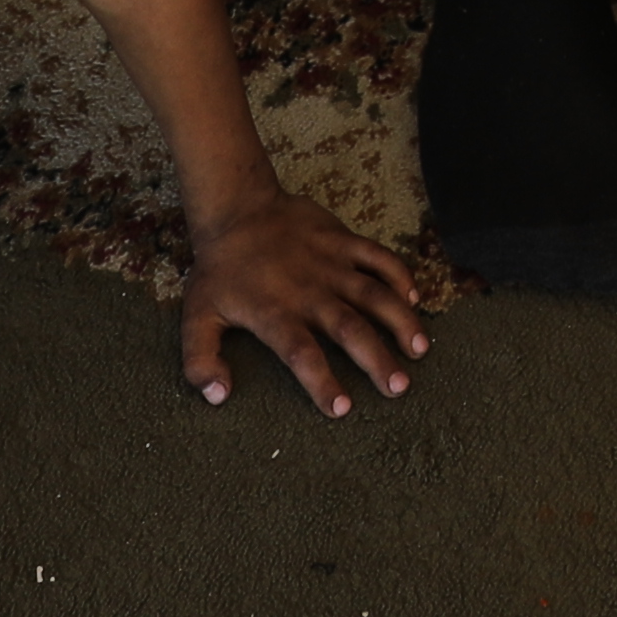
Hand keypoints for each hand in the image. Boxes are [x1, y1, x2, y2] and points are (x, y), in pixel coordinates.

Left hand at [176, 184, 435, 413]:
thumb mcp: (196, 317)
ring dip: (399, 320)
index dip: (322, 382)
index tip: (342, 409)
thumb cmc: (219, 270)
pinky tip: (414, 298)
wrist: (236, 207)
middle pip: (349, 329)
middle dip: (377, 359)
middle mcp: (308, 291)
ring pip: (373, 293)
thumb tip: (219, 397)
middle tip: (399, 387)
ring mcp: (330, 263)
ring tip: (420, 348)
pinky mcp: (343, 240)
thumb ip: (201, 361)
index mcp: (275, 313)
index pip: (302, 354)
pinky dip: (399, 275)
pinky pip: (378, 256)